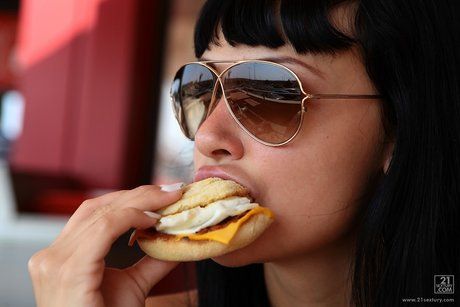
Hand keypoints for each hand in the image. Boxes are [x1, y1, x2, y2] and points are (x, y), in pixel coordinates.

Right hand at [28, 185, 183, 306]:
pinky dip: (131, 217)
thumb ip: (152, 262)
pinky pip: (103, 229)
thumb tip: (177, 241)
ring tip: (168, 200)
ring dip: (140, 202)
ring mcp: (56, 261)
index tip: (162, 193)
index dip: (129, 198)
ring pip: (103, 214)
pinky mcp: (69, 269)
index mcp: (62, 256)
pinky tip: (152, 219)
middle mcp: (52, 255)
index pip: (95, 213)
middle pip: (98, 208)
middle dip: (139, 194)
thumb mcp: (133, 285)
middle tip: (171, 190)